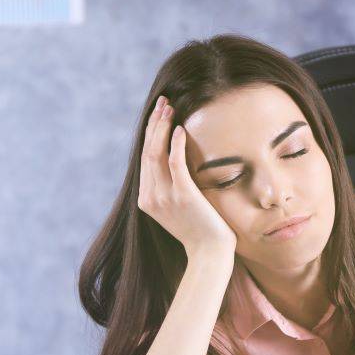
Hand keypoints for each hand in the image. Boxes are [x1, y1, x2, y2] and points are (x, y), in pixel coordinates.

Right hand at [137, 96, 236, 257]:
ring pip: (156, 154)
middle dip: (154, 124)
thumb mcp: (178, 208)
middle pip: (147, 151)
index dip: (150, 133)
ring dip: (162, 128)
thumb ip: (170, 188)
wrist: (210, 252)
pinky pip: (175, 163)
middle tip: (163, 102)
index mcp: (146, 199)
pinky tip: (180, 129)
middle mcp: (150, 197)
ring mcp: (164, 196)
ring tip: (169, 108)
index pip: (145, 158)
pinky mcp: (183, 195)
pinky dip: (175, 143)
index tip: (158, 114)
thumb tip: (174, 164)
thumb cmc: (200, 230)